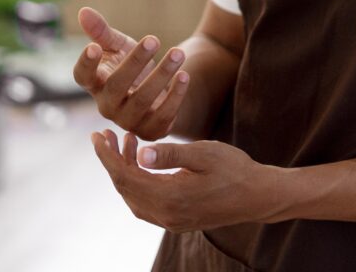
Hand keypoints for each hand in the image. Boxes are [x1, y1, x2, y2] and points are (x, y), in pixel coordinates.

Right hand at [72, 7, 189, 139]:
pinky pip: (163, 115)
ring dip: (162, 75)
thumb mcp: (118, 46)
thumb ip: (102, 31)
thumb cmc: (131, 66)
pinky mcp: (151, 130)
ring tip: (178, 53)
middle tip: (154, 39)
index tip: (93, 46)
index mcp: (95, 84)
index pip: (82, 76)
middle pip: (116, 86)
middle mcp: (107, 105)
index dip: (86, 63)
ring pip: (142, 100)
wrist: (158, 93)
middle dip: (135, 61)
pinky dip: (175, 95)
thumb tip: (83, 11)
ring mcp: (128, 121)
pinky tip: (184, 75)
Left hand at [91, 130, 288, 231]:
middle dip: (112, 161)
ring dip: (125, 170)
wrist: (259, 196)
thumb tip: (140, 152)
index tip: (97, 135)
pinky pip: (147, 203)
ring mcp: (172, 222)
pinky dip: (139, 181)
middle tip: (105, 134)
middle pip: (126, 189)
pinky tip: (143, 161)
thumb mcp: (204, 153)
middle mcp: (167, 216)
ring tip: (126, 142)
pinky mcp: (178, 220)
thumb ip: (171, 154)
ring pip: (135, 197)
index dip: (107, 156)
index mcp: (170, 198)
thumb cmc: (235, 168)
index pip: (126, 177)